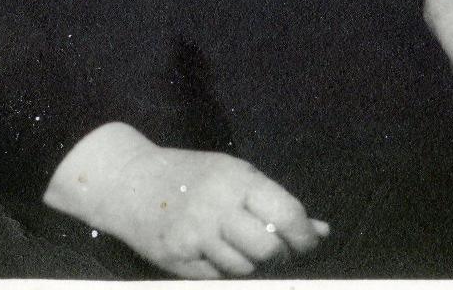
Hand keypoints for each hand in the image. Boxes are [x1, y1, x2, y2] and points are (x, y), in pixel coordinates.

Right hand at [43, 127, 328, 278]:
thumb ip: (277, 202)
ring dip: (254, 266)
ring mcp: (193, 237)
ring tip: (248, 251)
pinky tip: (219, 255)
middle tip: (281, 253)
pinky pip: (216, 277)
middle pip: (267, 249)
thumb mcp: (237, 175)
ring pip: (243, 269)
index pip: (287, 215)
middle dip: (282, 256)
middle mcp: (216, 209)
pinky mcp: (175, 259)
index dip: (305, 236)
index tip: (310, 243)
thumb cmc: (192, 176)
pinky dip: (226, 271)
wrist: (128, 182)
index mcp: (238, 181)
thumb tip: (323, 230)